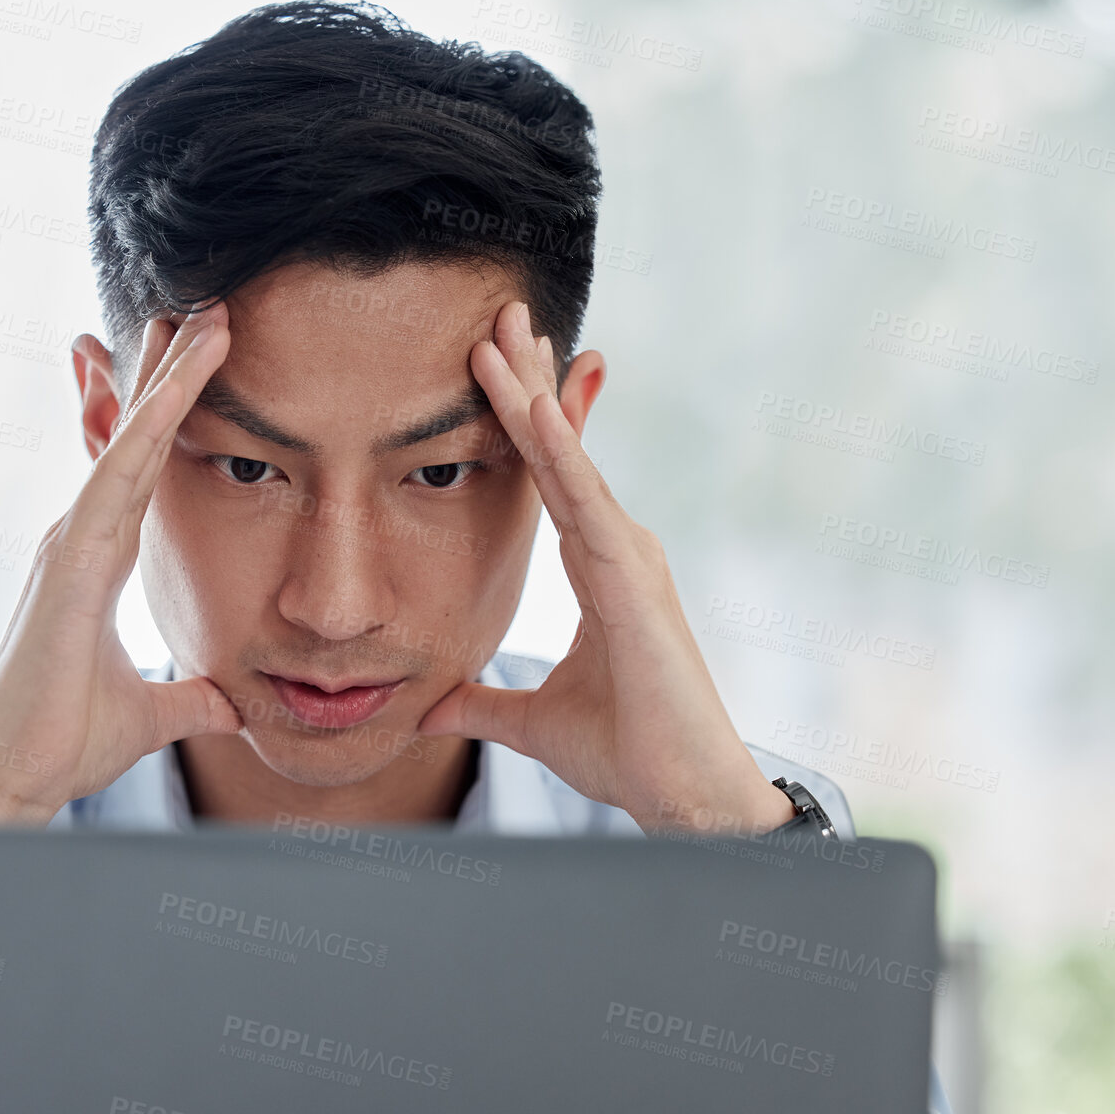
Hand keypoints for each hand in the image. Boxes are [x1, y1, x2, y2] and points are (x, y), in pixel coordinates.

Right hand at [0, 305, 242, 827]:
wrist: (9, 782)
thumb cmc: (63, 742)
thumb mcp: (151, 712)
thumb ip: (189, 698)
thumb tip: (232, 703)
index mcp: (98, 559)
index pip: (143, 468)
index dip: (168, 413)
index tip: (199, 360)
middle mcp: (82, 537)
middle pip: (132, 436)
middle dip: (166, 370)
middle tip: (206, 304)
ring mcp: (71, 542)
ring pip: (128, 440)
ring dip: (169, 378)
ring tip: (208, 316)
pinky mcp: (70, 561)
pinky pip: (119, 477)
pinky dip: (150, 426)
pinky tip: (180, 382)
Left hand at [417, 301, 795, 837]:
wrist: (682, 798)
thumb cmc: (627, 752)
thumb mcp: (533, 722)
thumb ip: (483, 705)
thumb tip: (432, 707)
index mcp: (598, 566)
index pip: (549, 477)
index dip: (524, 419)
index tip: (495, 363)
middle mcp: (617, 548)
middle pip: (561, 451)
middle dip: (530, 382)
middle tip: (497, 315)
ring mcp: (630, 558)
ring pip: (569, 463)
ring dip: (534, 398)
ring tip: (499, 337)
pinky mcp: (635, 581)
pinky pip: (587, 505)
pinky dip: (560, 455)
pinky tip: (534, 410)